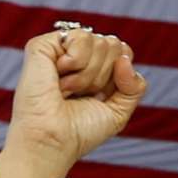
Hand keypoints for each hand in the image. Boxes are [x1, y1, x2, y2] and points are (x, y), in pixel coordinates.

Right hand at [0, 25, 145, 177]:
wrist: (53, 141)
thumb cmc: (79, 131)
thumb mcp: (119, 111)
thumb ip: (135, 85)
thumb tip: (124, 58)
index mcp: (94, 68)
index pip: (123, 51)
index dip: (119, 74)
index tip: (100, 96)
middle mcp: (77, 56)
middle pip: (113, 45)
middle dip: (103, 76)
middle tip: (80, 94)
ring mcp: (60, 50)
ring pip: (100, 42)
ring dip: (88, 74)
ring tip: (66, 90)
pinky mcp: (43, 46)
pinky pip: (80, 36)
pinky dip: (76, 61)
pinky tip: (58, 76)